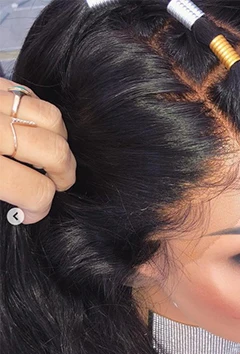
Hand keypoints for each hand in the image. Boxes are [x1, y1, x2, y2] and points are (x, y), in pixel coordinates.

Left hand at [0, 78, 75, 223]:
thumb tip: (20, 207)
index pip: (35, 190)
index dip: (39, 209)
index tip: (28, 214)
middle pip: (54, 152)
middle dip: (62, 175)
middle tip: (51, 185)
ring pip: (51, 118)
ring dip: (57, 141)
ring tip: (43, 155)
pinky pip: (29, 95)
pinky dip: (38, 116)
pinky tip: (27, 131)